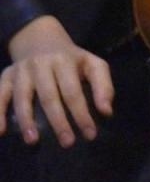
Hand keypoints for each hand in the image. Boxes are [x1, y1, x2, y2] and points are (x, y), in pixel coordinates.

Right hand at [0, 15, 113, 146]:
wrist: (40, 38)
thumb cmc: (71, 59)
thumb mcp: (92, 64)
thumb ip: (103, 85)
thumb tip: (106, 111)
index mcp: (64, 62)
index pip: (73, 92)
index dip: (82, 114)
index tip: (89, 134)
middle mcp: (41, 65)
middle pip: (49, 96)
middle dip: (59, 121)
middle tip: (67, 143)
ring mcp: (21, 71)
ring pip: (22, 97)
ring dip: (26, 120)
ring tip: (33, 141)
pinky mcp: (5, 77)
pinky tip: (0, 131)